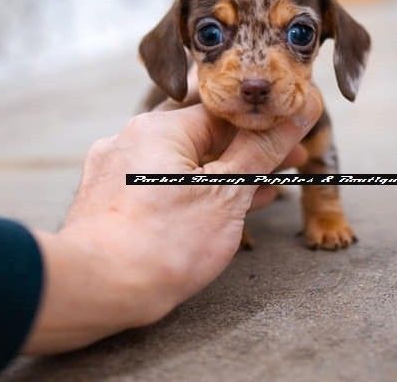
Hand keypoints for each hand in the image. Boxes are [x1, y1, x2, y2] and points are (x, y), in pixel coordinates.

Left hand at [22, 91, 322, 353]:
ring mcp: (117, 170)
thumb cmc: (163, 243)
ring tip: (263, 189)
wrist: (98, 289)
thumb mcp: (227, 194)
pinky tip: (221, 210)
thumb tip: (298, 114)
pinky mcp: (110, 200)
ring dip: (224, 172)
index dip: (265, 120)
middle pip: (203, 133)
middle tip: (288, 160)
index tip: (295, 132)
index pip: (224, 107)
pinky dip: (193, 191)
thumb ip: (263, 151)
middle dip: (248, 148)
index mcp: (161, 126)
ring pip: (182, 161)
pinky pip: (160, 184)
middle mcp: (133, 138)